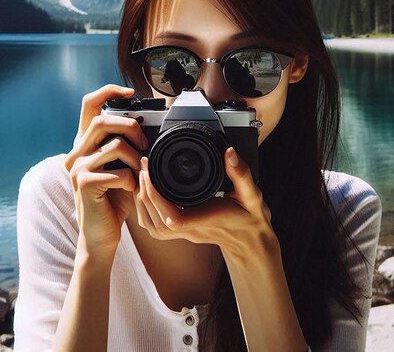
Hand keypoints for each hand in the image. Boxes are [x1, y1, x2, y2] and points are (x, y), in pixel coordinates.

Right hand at [64, 84, 149, 256]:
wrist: (101, 234)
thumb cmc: (114, 199)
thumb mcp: (119, 165)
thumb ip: (122, 144)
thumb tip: (144, 123)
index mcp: (84, 143)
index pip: (88, 104)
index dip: (107, 91)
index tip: (130, 91)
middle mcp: (76, 151)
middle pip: (103, 121)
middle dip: (131, 128)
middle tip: (146, 143)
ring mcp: (77, 167)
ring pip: (115, 145)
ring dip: (137, 159)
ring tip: (141, 172)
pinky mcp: (84, 184)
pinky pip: (119, 171)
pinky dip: (132, 180)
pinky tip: (131, 189)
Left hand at [134, 147, 274, 254]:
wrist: (251, 240)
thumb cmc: (251, 217)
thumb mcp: (252, 193)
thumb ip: (242, 173)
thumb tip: (229, 153)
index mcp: (206, 220)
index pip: (173, 218)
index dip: (155, 197)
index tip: (150, 172)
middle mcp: (191, 229)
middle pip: (155, 221)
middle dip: (144, 191)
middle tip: (144, 164)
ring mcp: (184, 232)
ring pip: (151, 225)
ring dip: (141, 200)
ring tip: (141, 174)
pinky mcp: (180, 230)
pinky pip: (154, 225)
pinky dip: (144, 208)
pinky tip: (145, 190)